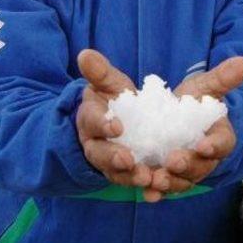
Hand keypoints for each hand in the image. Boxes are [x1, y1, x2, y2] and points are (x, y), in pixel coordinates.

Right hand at [76, 49, 151, 187]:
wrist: (117, 119)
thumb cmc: (112, 98)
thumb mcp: (108, 82)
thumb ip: (99, 71)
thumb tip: (85, 53)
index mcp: (89, 119)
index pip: (91, 121)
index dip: (102, 124)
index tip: (117, 126)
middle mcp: (94, 144)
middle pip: (99, 154)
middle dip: (113, 158)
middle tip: (129, 160)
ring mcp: (108, 162)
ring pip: (115, 173)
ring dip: (130, 177)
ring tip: (147, 177)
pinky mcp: (125, 173)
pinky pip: (131, 182)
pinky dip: (143, 186)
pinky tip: (157, 188)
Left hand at [143, 56, 242, 201]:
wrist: (174, 117)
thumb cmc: (193, 102)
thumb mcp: (205, 87)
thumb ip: (222, 78)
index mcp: (219, 137)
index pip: (222, 143)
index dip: (214, 145)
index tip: (203, 144)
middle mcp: (205, 159)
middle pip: (200, 167)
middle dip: (187, 165)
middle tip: (173, 161)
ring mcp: (186, 171)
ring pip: (182, 181)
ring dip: (170, 182)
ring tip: (155, 179)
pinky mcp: (168, 177)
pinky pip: (164, 187)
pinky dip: (156, 192)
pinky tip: (147, 194)